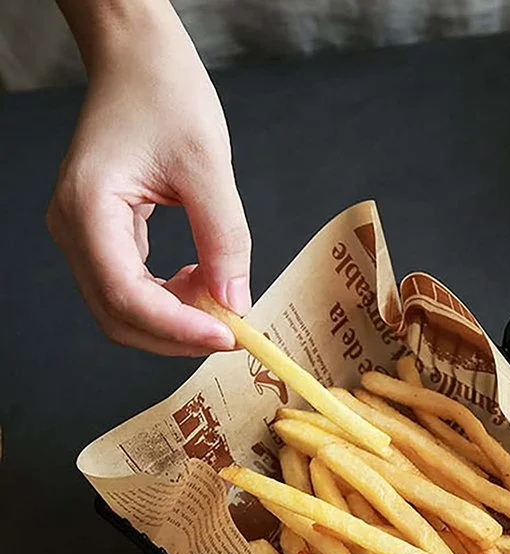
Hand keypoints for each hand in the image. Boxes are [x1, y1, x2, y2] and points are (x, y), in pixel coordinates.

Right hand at [48, 1, 249, 355]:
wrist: (139, 60)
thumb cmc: (165, 94)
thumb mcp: (208, 167)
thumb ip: (223, 239)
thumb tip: (235, 303)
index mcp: (88, 208)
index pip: (126, 296)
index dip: (178, 328)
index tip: (228, 336)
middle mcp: (73, 228)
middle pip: (119, 316)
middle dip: (177, 334)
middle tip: (230, 330)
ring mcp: (83, 235)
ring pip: (124, 309)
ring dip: (174, 320)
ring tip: (218, 297)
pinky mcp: (100, 235)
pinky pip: (130, 287)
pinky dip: (168, 299)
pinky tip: (199, 281)